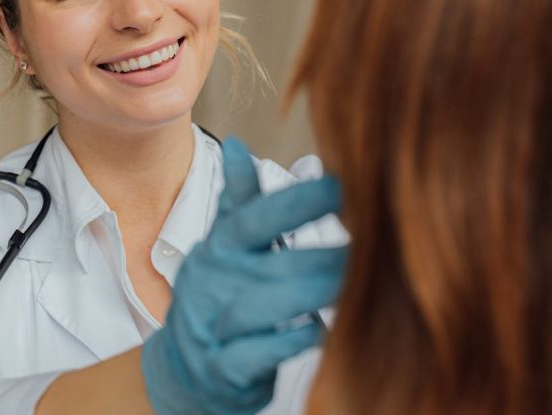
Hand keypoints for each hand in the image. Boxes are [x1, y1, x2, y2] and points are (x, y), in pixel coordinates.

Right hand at [141, 139, 346, 414]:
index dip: (294, 202)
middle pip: (269, 264)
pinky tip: (318, 329)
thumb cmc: (216, 299)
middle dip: (322, 256)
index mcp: (220, 251)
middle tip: (370, 246)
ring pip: (261, 308)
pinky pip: (255, 355)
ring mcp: (214, 328)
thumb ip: (238, 201)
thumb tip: (237, 145)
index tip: (340, 185)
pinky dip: (287, 343)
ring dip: (309, 294)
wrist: (185, 369)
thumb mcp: (221, 247)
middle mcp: (215, 285)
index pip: (252, 219)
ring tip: (351, 285)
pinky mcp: (223, 369)